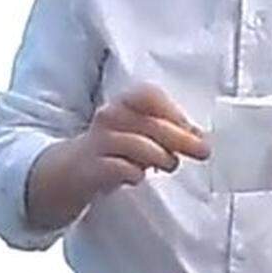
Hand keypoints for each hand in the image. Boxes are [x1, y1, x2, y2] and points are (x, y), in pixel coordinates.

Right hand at [77, 82, 210, 195]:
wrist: (69, 171)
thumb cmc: (114, 148)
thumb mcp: (140, 133)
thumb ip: (168, 131)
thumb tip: (199, 138)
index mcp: (124, 103)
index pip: (149, 95)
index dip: (174, 111)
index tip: (193, 129)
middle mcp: (110, 117)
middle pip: (151, 123)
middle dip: (182, 138)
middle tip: (202, 151)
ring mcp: (99, 142)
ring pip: (138, 145)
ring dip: (162, 157)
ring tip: (169, 165)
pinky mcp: (92, 167)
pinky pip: (120, 168)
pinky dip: (135, 173)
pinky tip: (138, 176)